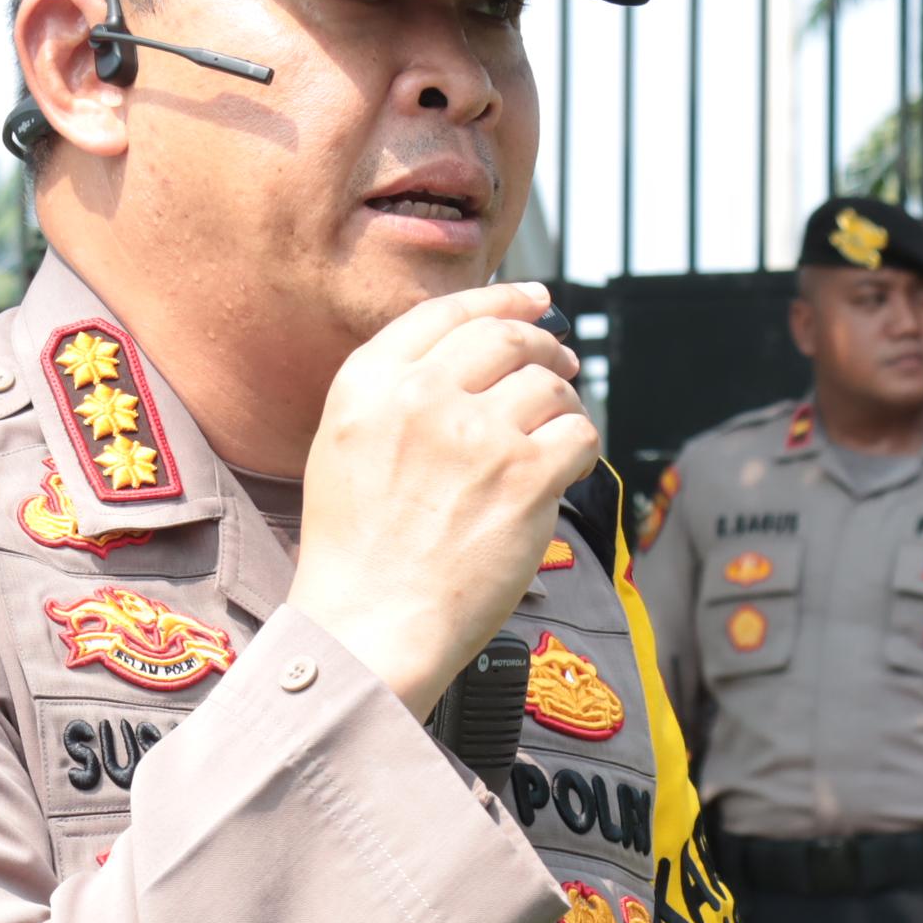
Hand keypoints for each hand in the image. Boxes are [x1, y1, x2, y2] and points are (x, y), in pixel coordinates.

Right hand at [287, 282, 600, 717]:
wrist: (369, 626)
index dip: (503, 297)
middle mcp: (421, 397)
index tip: (535, 298)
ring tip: (554, 430)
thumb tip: (470, 351)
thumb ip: (394, 391)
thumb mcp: (343, 445)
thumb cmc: (357, 551)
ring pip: (550, 384)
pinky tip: (564, 470)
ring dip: (563, 402)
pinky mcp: (524, 477)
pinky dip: (580, 448)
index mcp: (370, 383)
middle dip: (545, 344)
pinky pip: (578, 433)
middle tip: (562, 360)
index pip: (449, 312)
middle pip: (507, 338)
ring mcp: (476, 435)